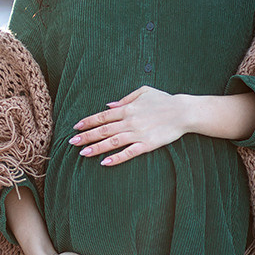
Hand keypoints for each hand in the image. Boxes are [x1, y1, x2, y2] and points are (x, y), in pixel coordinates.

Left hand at [70, 86, 188, 166]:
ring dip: (96, 148)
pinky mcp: (147, 144)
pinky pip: (129, 152)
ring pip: (112, 142)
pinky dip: (116, 158)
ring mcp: (138, 134)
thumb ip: (125, 99)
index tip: (76, 127)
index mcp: (127, 108)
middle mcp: (129, 121)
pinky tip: (105, 162)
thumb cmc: (164, 100)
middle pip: (103, 130)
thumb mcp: (143, 91)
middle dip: (86, 136)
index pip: (103, 116)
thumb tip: (108, 105)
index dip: (88, 122)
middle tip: (71, 143)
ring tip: (82, 153)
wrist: (183, 112)